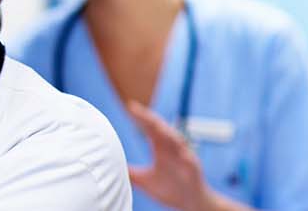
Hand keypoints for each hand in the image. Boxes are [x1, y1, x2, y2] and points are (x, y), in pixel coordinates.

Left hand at [125, 101, 251, 210]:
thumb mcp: (146, 182)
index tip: (130, 107)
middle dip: (150, 120)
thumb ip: (131, 173)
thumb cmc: (170, 189)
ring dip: (169, 135)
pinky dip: (188, 158)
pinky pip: (192, 163)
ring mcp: (184, 159)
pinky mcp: (194, 171)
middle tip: (138, 111)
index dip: (140, 118)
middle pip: (161, 131)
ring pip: (177, 143)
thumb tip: (112, 168)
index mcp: (161, 150)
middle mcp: (172, 151)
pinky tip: (184, 155)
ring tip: (157, 127)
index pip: (149, 129)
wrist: (191, 203)